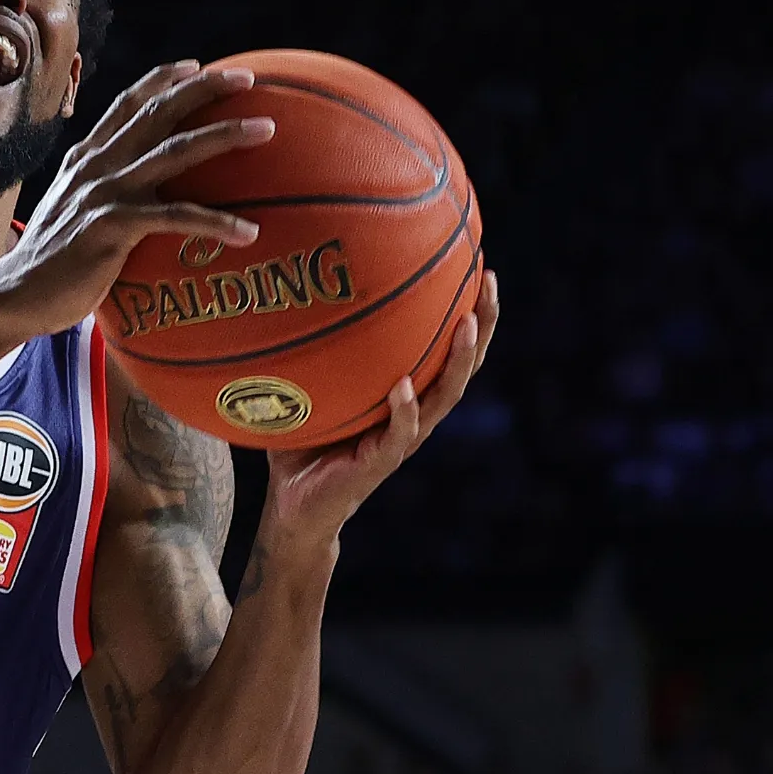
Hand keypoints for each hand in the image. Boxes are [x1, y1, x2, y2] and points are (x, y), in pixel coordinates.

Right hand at [0, 60, 275, 337]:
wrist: (15, 296)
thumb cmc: (53, 263)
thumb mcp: (75, 211)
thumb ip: (104, 193)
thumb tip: (141, 197)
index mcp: (88, 158)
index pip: (128, 104)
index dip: (163, 80)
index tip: (198, 66)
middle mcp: (96, 165)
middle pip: (158, 112)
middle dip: (205, 89)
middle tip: (249, 77)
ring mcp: (103, 193)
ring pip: (174, 152)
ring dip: (224, 134)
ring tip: (267, 128)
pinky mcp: (111, 227)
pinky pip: (174, 218)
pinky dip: (216, 223)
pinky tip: (250, 232)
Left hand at [263, 270, 500, 536]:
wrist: (293, 507)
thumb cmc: (301, 444)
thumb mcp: (309, 389)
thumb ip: (310, 352)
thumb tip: (285, 294)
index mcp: (406, 395)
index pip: (446, 348)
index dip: (468, 311)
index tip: (479, 266)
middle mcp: (413, 414)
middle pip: (462, 365)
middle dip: (481, 323)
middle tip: (488, 281)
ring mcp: (400, 440)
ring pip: (443, 397)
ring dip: (458, 362)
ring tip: (465, 326)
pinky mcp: (378, 464)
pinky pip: (398, 435)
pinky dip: (404, 412)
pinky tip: (404, 388)